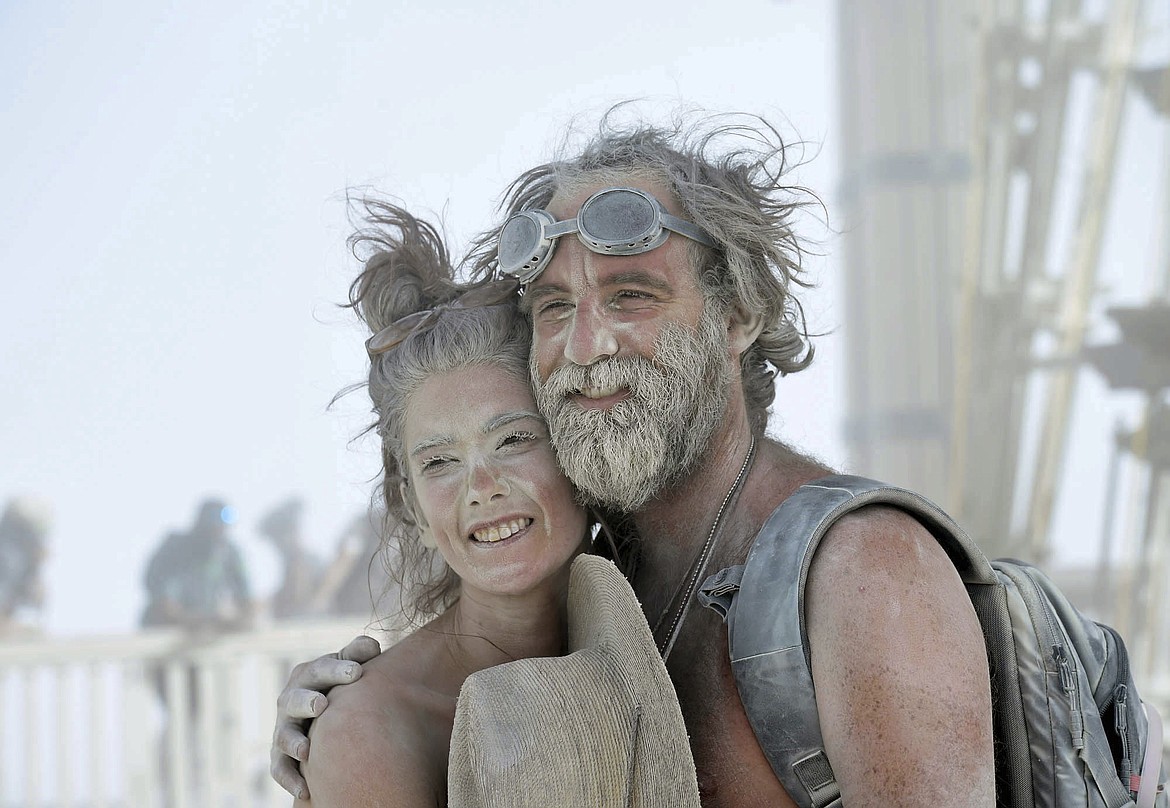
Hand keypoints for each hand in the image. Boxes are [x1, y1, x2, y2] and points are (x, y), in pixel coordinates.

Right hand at [270, 635, 380, 799]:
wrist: (327, 711)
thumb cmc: (344, 684)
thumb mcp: (351, 665)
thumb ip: (359, 654)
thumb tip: (371, 646)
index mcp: (308, 674)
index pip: (320, 669)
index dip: (337, 670)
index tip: (357, 672)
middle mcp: (290, 699)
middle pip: (294, 699)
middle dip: (306, 701)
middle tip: (321, 705)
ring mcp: (283, 728)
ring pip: (282, 736)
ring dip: (293, 743)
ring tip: (307, 751)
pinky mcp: (281, 756)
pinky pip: (280, 769)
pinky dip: (289, 780)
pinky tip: (306, 791)